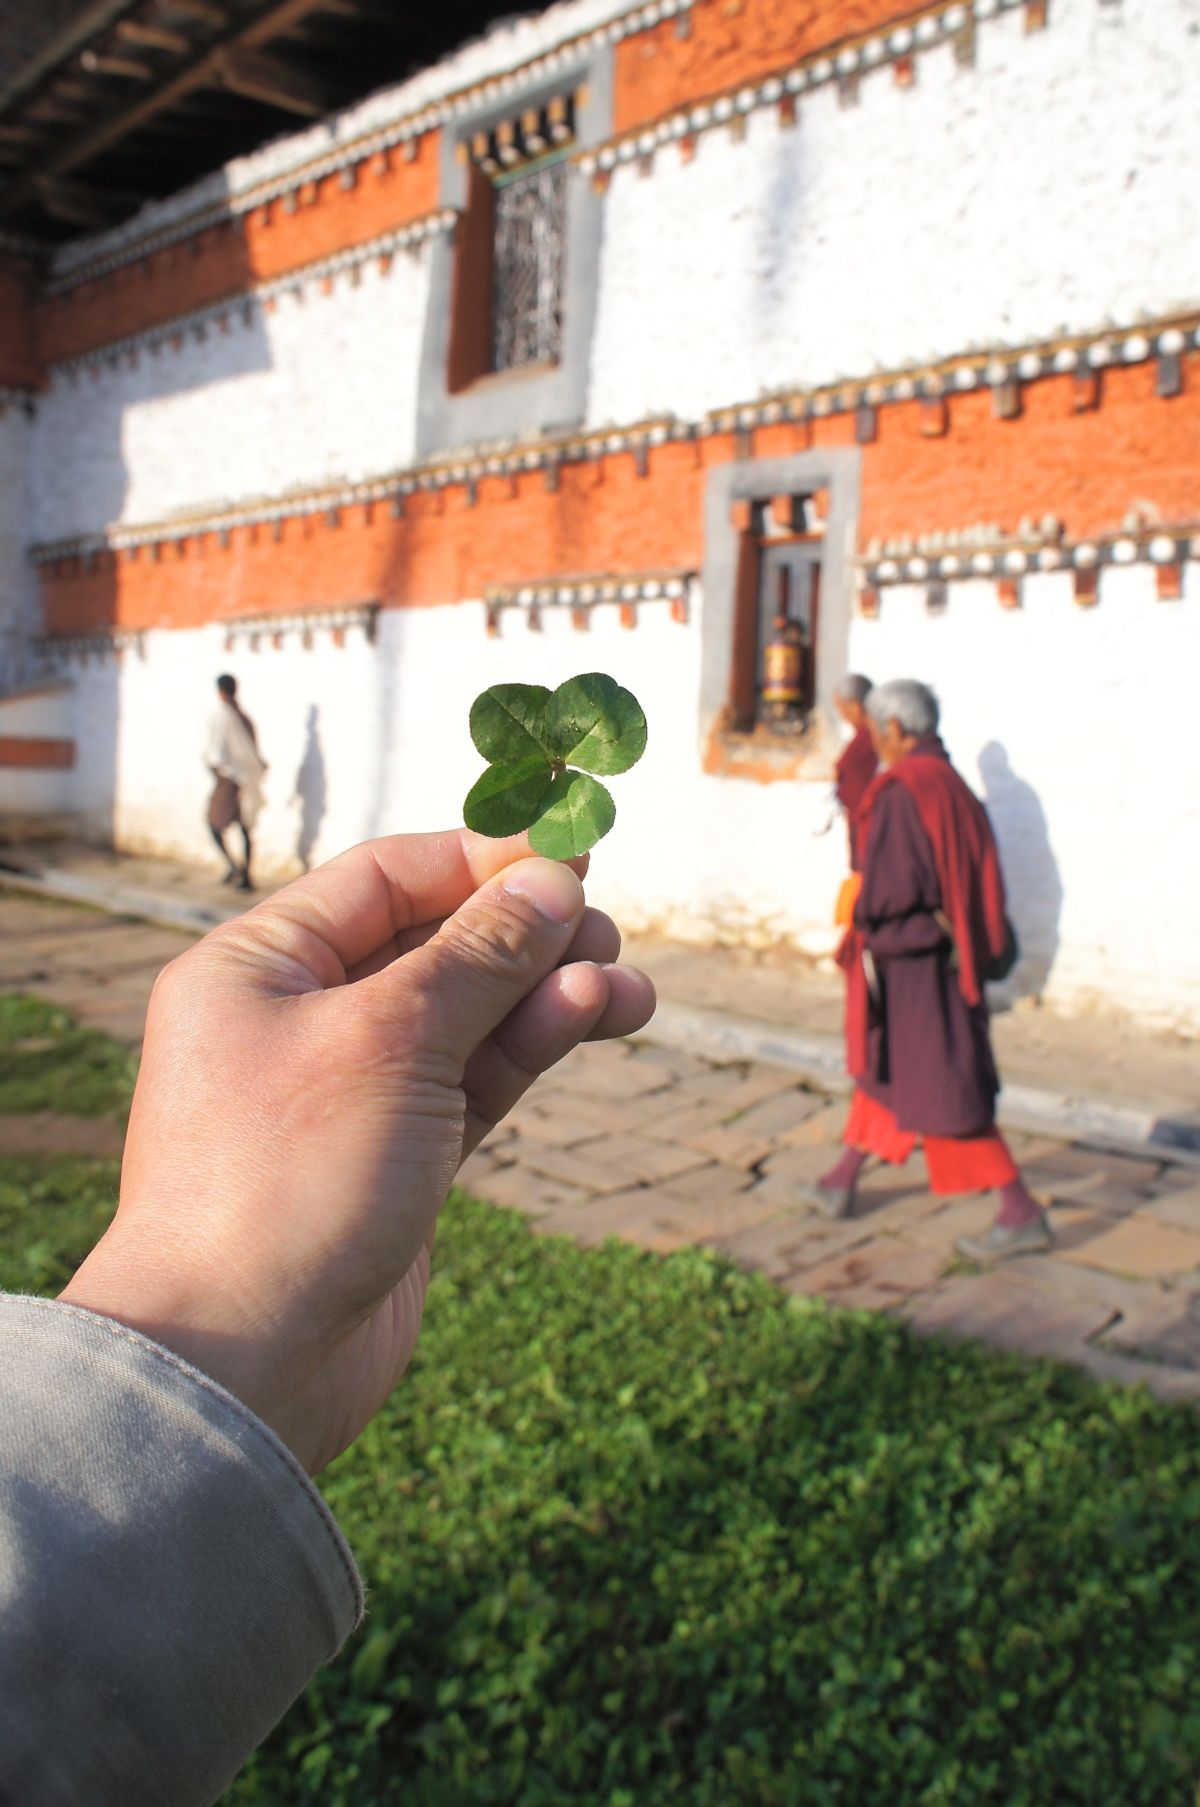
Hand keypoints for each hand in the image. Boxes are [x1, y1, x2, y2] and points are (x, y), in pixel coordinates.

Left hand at [60, 830, 654, 1472]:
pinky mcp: (398, 1157)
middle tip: (604, 925)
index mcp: (257, 967)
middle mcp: (300, 1019)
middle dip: (523, 930)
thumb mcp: (390, 1040)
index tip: (568, 851)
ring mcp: (353, 1093)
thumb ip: (477, 955)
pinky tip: (592, 1016)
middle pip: (431, 943)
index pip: (381, 878)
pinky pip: (473, 1079)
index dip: (478, 860)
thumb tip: (550, 880)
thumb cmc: (286, 1180)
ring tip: (628, 986)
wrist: (241, 1364)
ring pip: (465, 1015)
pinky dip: (530, 1047)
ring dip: (546, 992)